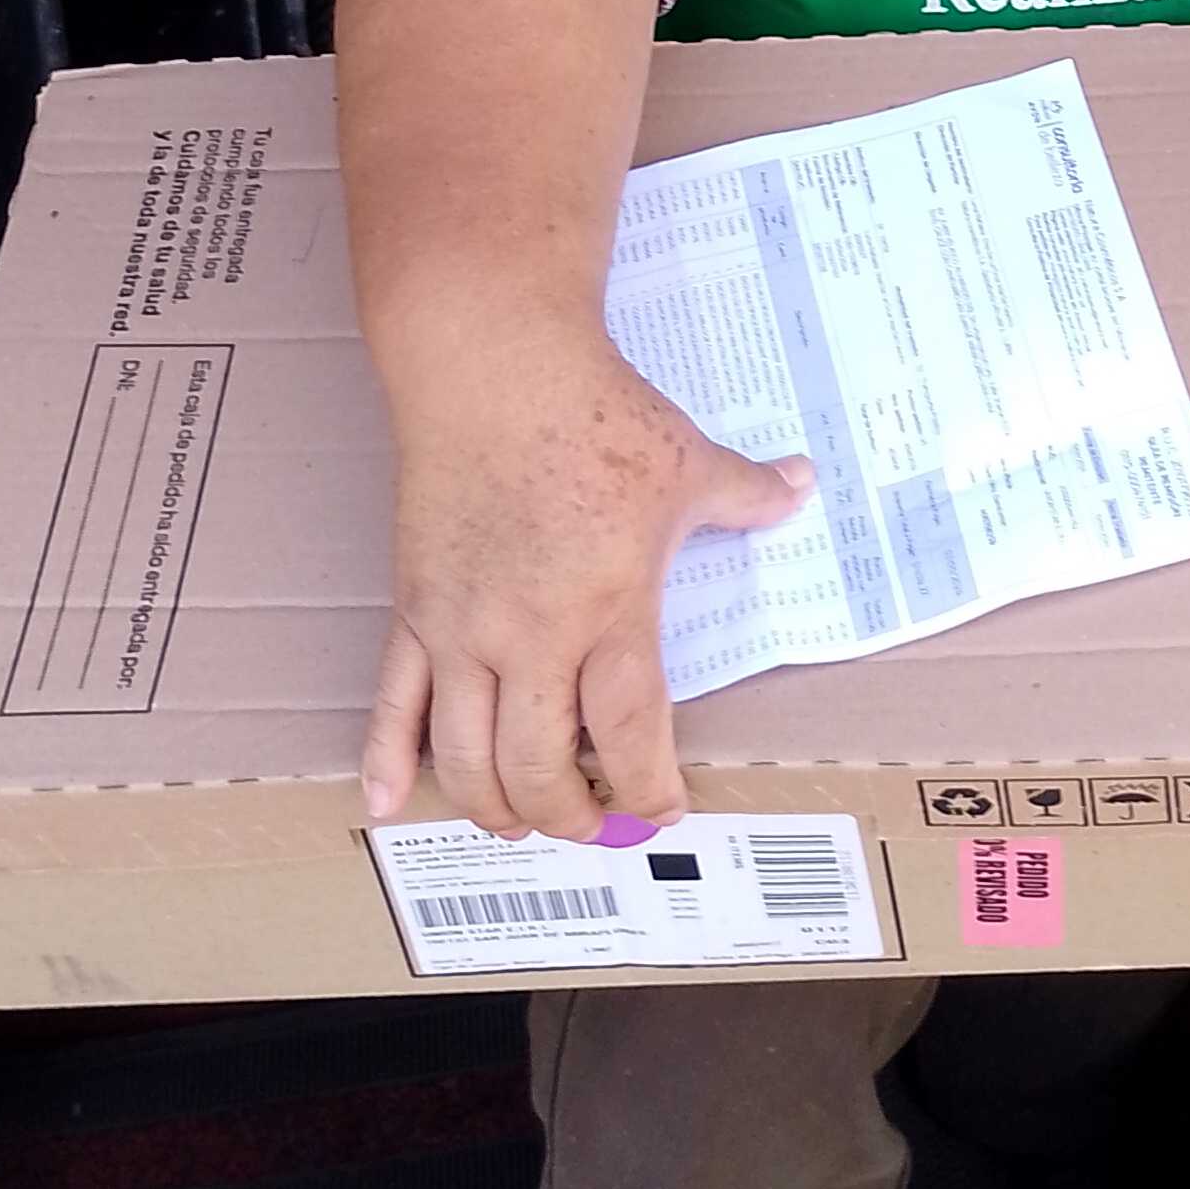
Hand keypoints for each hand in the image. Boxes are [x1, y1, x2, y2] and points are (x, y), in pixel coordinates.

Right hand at [361, 317, 811, 841]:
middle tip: (595, 822)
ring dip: (495, 806)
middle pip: (539, 768)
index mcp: (608, 609)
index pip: (626, 734)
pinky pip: (392, 703)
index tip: (663, 808)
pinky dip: (387, 761)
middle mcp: (529, 636)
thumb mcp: (687, 461)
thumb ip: (747, 494)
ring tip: (522, 819)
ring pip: (467, 757)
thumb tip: (802, 487)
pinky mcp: (413, 611)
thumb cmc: (593, 413)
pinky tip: (389, 806)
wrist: (493, 366)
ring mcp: (460, 630)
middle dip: (572, 815)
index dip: (645, 788)